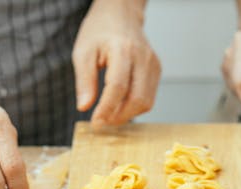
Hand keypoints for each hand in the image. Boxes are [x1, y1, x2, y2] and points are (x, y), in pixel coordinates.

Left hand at [73, 0, 160, 128]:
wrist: (121, 14)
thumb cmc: (100, 31)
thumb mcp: (83, 52)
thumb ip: (84, 81)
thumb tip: (84, 107)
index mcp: (122, 50)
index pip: (117, 87)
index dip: (107, 109)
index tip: (96, 122)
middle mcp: (143, 58)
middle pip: (137, 99)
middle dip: (119, 116)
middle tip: (102, 122)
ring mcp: (153, 64)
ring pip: (146, 102)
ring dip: (128, 114)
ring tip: (110, 115)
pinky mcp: (157, 70)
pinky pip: (149, 97)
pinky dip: (135, 106)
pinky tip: (121, 104)